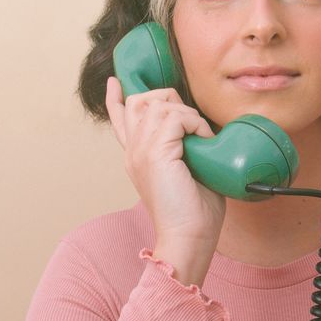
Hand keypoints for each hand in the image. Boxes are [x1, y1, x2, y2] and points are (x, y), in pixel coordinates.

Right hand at [106, 77, 224, 282]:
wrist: (189, 237)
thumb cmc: (195, 213)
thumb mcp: (187, 174)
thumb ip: (184, 149)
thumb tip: (202, 132)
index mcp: (136, 157)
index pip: (119, 119)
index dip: (116, 98)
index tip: (116, 82)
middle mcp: (133, 152)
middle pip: (139, 101)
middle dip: (168, 98)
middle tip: (192, 120)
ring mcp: (141, 151)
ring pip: (158, 104)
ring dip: (187, 113)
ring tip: (201, 137)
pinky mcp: (155, 154)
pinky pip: (175, 117)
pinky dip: (194, 123)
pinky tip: (203, 141)